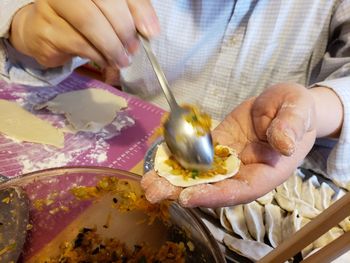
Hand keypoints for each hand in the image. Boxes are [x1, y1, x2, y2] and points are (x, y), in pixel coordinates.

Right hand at [9, 0, 158, 67]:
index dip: (139, 9)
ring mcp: (53, 4)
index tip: (150, 32)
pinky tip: (105, 61)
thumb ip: (128, 15)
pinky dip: (97, 56)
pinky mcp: (46, 28)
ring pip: (90, 23)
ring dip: (112, 47)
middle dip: (125, 30)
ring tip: (121, 60)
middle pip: (105, 2)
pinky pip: (78, 43)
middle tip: (132, 49)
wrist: (42, 32)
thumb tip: (149, 30)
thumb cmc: (80, 21)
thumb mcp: (107, 14)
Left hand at [141, 83, 316, 207]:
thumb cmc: (297, 109)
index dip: (215, 195)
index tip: (188, 197)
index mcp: (267, 171)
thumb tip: (283, 144)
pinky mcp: (217, 147)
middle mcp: (244, 172)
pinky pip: (197, 155)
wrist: (284, 105)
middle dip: (183, 192)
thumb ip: (291, 127)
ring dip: (174, 179)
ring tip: (148, 182)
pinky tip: (159, 159)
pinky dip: (179, 158)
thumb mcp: (299, 111)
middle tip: (154, 193)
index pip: (241, 190)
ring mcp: (228, 160)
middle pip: (214, 188)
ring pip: (201, 174)